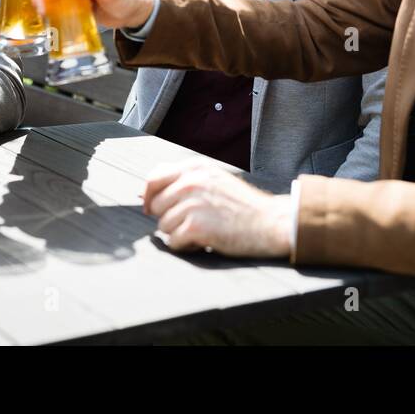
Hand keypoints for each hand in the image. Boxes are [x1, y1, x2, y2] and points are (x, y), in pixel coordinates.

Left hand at [142, 161, 292, 257]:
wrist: (270, 222)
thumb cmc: (242, 205)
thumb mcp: (213, 179)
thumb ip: (183, 179)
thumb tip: (145, 192)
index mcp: (194, 167)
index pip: (153, 178)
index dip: (148, 196)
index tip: (150, 208)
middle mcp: (191, 181)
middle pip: (155, 206)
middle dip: (169, 217)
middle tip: (192, 221)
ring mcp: (193, 203)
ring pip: (163, 226)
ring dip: (179, 233)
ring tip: (203, 230)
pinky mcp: (196, 226)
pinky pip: (173, 242)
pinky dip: (187, 246)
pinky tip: (205, 240)